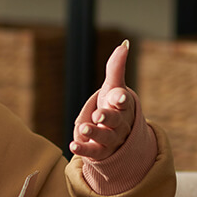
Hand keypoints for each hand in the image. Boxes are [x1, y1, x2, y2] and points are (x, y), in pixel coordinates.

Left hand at [69, 41, 135, 160]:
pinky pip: (93, 152)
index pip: (123, 100)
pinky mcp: (100, 151)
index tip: (118, 97)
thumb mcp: (113, 86)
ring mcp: (111, 139)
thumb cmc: (113, 105)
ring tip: (83, 128)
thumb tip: (124, 44)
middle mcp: (120, 123)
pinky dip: (83, 150)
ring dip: (95, 132)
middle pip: (116, 120)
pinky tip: (72, 145)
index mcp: (123, 106)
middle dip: (108, 116)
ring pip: (105, 137)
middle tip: (98, 114)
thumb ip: (116, 67)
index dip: (121, 98)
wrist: (115, 133)